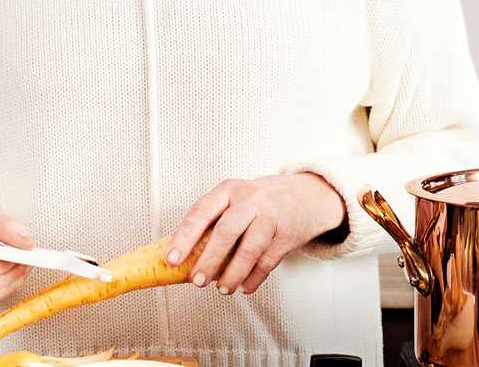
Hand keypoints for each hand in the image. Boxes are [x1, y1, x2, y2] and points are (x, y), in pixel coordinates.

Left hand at [166, 173, 345, 296]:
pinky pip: (267, 262)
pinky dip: (253, 279)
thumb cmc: (260, 200)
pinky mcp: (286, 236)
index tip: (172, 259)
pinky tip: (244, 286)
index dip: (184, 237)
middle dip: (209, 260)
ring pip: (249, 250)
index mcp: (229, 190)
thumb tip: (183, 257)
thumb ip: (212, 222)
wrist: (306, 196)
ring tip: (222, 288)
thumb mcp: (235, 199)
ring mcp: (270, 218)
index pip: (202, 212)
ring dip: (232, 274)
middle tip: (197, 280)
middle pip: (226, 231)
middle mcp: (250, 200)